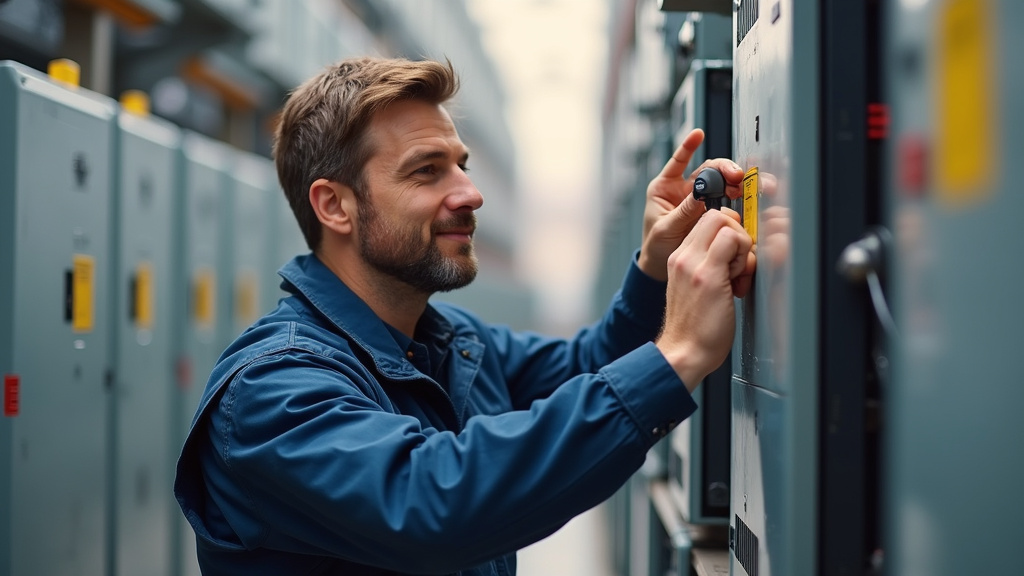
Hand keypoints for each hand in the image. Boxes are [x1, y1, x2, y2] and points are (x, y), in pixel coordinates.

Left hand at [638, 129, 744, 280]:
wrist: (661, 267)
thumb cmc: (656, 246)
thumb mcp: (666, 228)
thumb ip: (683, 212)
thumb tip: (700, 194)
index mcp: (664, 188)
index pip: (678, 161)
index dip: (688, 146)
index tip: (697, 133)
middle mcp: (682, 190)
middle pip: (706, 169)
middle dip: (722, 168)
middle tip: (734, 175)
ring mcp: (697, 200)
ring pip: (718, 181)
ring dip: (731, 181)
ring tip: (738, 187)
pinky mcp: (709, 213)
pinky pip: (724, 199)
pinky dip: (734, 196)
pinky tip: (741, 196)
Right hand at [655, 209, 755, 390]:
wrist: (683, 352)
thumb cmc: (693, 329)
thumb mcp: (695, 289)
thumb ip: (708, 267)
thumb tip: (732, 254)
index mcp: (680, 258)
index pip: (708, 221)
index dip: (728, 233)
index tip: (734, 257)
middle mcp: (683, 256)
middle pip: (717, 215)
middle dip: (737, 233)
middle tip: (738, 263)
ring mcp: (693, 264)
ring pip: (725, 223)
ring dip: (741, 246)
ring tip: (736, 277)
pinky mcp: (708, 275)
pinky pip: (733, 241)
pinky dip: (744, 258)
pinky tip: (738, 283)